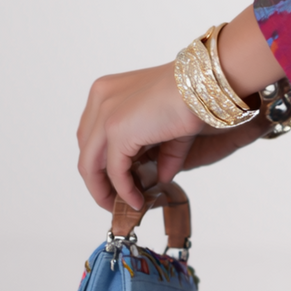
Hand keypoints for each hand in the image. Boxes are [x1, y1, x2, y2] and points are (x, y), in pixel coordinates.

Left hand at [76, 61, 227, 212]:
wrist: (204, 84)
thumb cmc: (193, 94)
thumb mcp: (167, 124)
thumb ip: (160, 150)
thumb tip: (162, 177)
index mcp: (107, 90)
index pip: (91, 136)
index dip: (101, 163)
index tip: (115, 183)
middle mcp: (100, 99)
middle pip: (87, 151)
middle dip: (99, 181)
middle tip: (116, 200)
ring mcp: (105, 113)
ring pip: (90, 165)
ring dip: (104, 192)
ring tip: (122, 206)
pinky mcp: (116, 129)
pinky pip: (115, 171)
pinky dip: (124, 190)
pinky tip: (137, 200)